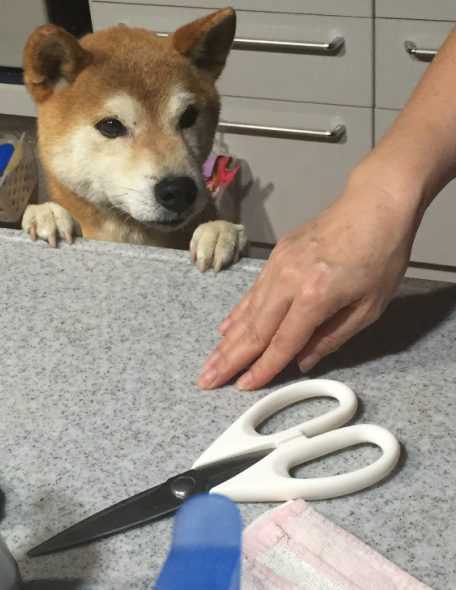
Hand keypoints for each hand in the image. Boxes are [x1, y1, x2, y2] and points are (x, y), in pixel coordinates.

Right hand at [198, 176, 416, 390]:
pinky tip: (226, 329)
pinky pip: (253, 291)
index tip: (243, 386)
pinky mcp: (277, 254)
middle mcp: (289, 280)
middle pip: (255, 329)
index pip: (282, 342)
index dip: (262, 368)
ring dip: (228, 339)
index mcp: (315, 296)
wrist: (375, 204)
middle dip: (230, 359)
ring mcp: (279, 264)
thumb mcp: (369, 307)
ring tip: (211, 362)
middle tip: (207, 380)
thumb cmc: (381, 253)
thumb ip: (333, 337)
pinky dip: (238, 312)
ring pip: (249, 311)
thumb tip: (304, 360)